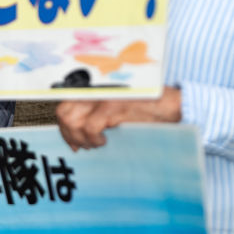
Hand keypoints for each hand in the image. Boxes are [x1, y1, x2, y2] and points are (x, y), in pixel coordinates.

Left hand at [56, 86, 182, 150]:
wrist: (170, 104)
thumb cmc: (146, 108)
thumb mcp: (116, 108)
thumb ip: (96, 113)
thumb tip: (77, 133)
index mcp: (94, 88)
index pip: (64, 104)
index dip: (64, 126)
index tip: (73, 141)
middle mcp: (94, 89)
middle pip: (63, 113)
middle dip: (69, 134)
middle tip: (82, 145)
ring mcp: (102, 96)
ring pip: (72, 121)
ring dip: (81, 138)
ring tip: (96, 143)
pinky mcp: (112, 105)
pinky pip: (90, 127)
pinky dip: (94, 139)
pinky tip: (105, 141)